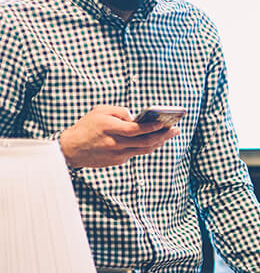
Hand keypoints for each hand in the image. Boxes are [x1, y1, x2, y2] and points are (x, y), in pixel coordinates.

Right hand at [59, 105, 179, 167]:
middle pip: (145, 141)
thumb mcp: (100, 111)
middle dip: (163, 135)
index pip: (135, 129)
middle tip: (175, 129)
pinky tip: (156, 139)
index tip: (164, 122)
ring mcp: (117, 153)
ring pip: (144, 149)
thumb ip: (120, 111)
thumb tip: (138, 117)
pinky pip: (137, 153)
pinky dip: (148, 146)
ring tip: (170, 133)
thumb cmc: (87, 126)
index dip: (152, 127)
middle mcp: (114, 142)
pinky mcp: (118, 161)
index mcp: (109, 127)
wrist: (71, 149)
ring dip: (160, 142)